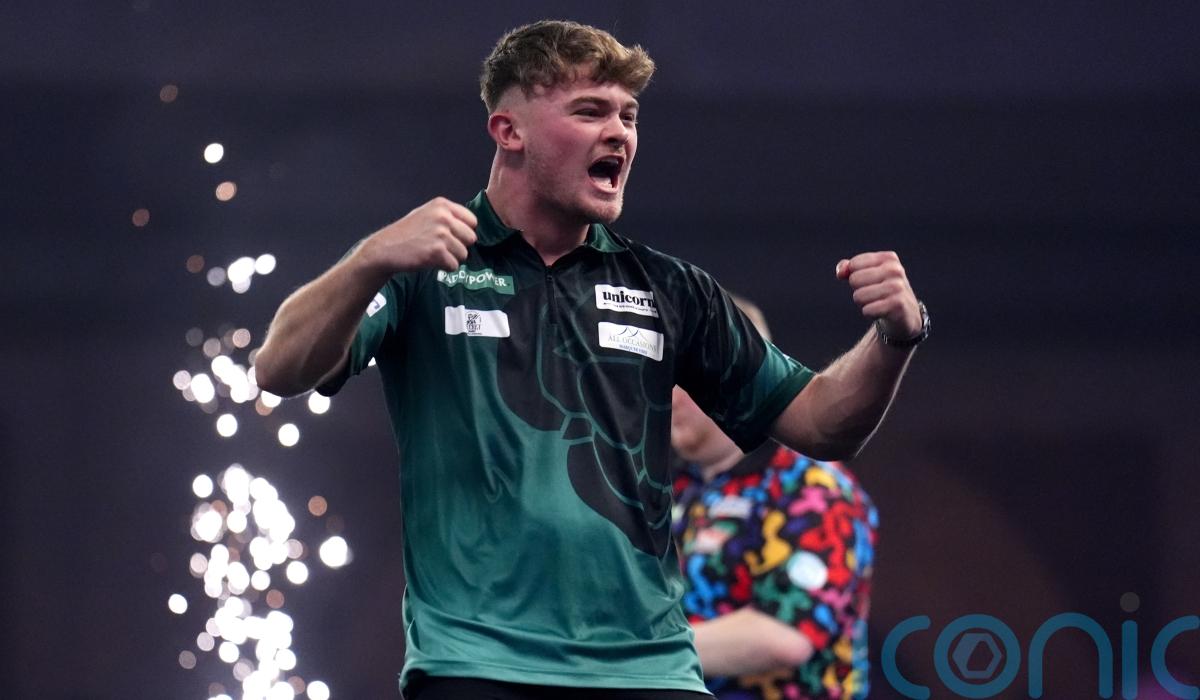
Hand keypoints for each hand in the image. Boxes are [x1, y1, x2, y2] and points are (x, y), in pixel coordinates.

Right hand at [359, 197, 478, 273]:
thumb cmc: (407, 233)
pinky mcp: (437, 251)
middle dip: (459, 246)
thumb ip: (449, 216)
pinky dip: (444, 267)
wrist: (385, 248)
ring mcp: (440, 234)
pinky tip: (430, 261)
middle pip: (471, 238)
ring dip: (451, 258)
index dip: (463, 233)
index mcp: (442, 205)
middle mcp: (443, 217)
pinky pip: (454, 265)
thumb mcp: (427, 214)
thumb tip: (472, 228)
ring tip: (433, 254)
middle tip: (441, 248)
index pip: (472, 221)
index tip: (451, 237)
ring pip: (464, 254)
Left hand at [835, 251, 921, 338]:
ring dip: (864, 303)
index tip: (869, 282)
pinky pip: (867, 310)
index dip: (855, 276)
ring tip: (878, 302)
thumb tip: (840, 272)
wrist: (906, 314)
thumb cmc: (882, 291)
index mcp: (888, 258)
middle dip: (859, 290)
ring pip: (859, 296)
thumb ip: (849, 268)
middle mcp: (895, 270)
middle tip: (874, 294)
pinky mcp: (897, 304)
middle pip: (854, 280)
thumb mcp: (867, 274)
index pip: (854, 264)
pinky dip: (869, 313)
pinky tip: (881, 312)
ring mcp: (897, 287)